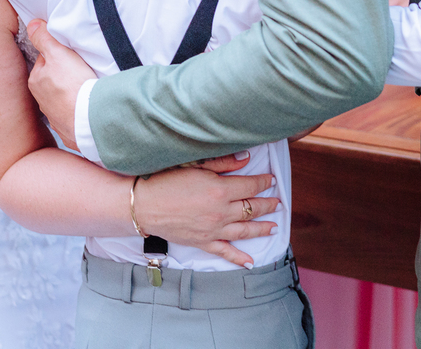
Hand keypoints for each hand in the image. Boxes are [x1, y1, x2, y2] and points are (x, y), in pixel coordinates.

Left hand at [25, 19, 94, 150]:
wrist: (89, 118)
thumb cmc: (73, 86)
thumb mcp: (58, 53)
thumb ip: (44, 38)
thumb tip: (32, 25)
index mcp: (36, 81)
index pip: (45, 61)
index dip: (58, 55)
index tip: (70, 56)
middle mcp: (42, 100)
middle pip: (54, 80)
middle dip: (65, 75)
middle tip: (80, 70)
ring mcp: (55, 115)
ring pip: (63, 98)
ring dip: (72, 93)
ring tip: (86, 87)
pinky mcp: (69, 127)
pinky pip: (73, 114)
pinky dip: (79, 109)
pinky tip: (87, 105)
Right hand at [133, 164, 280, 266]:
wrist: (142, 205)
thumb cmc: (165, 180)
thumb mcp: (195, 165)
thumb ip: (222, 163)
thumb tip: (246, 160)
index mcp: (220, 190)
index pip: (250, 186)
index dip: (263, 182)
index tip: (271, 180)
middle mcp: (221, 212)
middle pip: (251, 208)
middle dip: (267, 204)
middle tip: (278, 202)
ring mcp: (213, 230)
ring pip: (244, 230)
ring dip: (261, 228)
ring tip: (274, 226)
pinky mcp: (203, 242)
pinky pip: (225, 252)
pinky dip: (238, 257)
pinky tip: (250, 261)